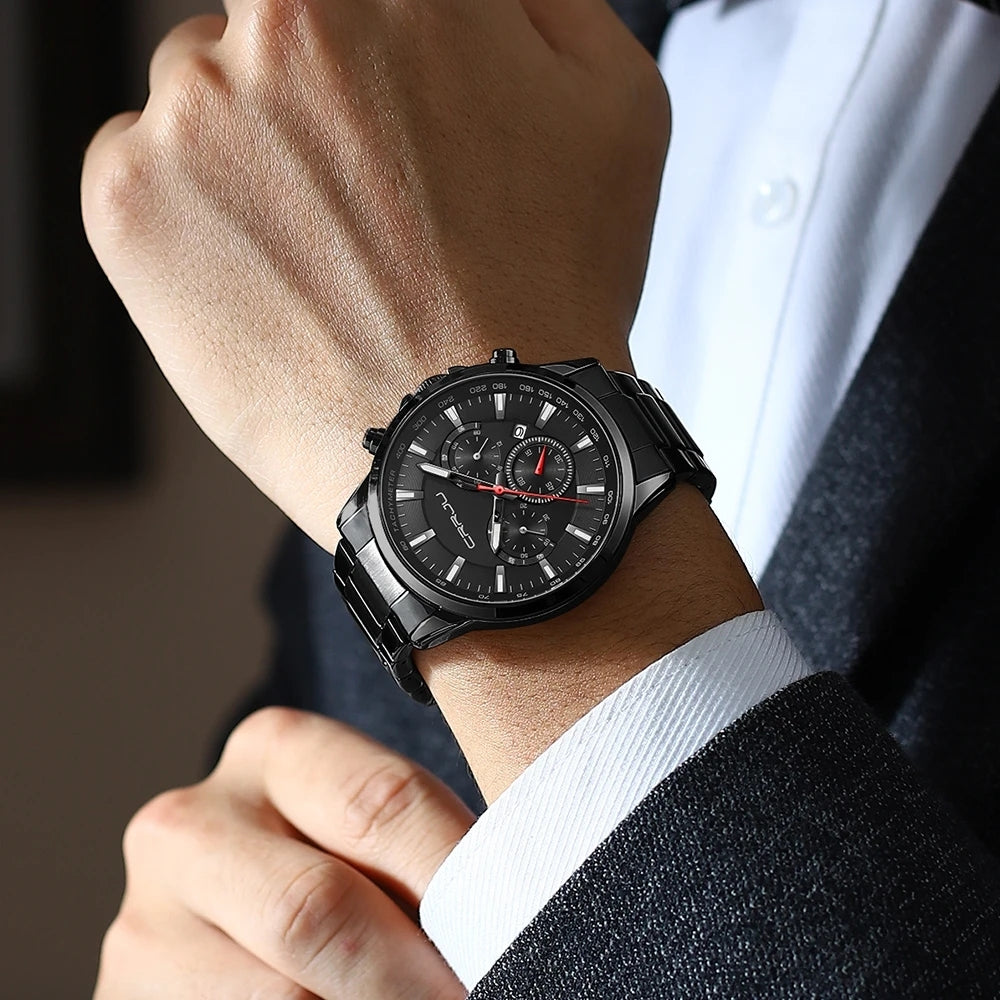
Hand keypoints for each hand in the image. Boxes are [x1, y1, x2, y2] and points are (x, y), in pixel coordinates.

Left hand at [81, 0, 669, 552]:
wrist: (471, 439)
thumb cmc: (548, 289)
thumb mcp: (613, 101)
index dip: (392, 66)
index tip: (400, 115)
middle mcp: (283, 17)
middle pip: (278, 24)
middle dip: (323, 95)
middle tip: (374, 194)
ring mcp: (191, 108)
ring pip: (206, 94)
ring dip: (254, 155)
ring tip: (331, 256)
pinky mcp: (126, 198)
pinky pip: (144, 170)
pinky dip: (194, 218)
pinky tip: (273, 279)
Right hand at [93, 708, 473, 998]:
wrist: (234, 914)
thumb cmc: (343, 873)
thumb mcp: (374, 841)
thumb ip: (422, 858)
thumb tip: (507, 917)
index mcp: (276, 749)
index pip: (383, 802)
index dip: (462, 880)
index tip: (521, 931)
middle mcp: (190, 823)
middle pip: (315, 909)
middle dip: (410, 976)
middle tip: (478, 993)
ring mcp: (143, 923)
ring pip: (279, 998)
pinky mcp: (123, 999)